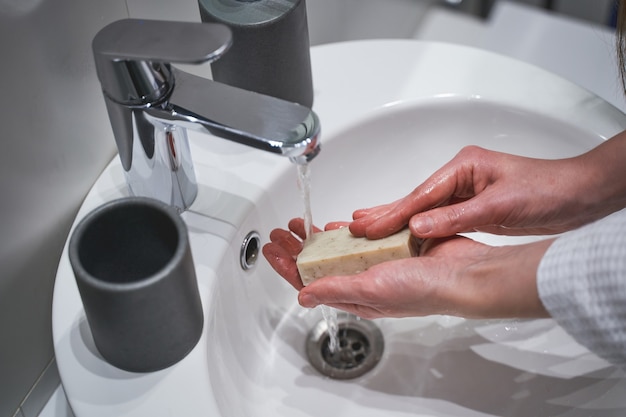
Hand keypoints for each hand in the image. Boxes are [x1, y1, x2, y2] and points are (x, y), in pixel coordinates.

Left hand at [262, 218, 551, 318]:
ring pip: (338, 250)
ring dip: (316, 238)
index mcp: (356, 296)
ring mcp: (378, 262)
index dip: (287, 267)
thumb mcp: (371, 291)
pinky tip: (333, 224)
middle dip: (296, 249)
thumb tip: (301, 294)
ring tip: (298, 225)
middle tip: (279, 233)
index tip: (271, 250)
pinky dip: (345, 231)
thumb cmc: (424, 290)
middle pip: (319, 264)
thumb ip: (335, 289)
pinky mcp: (392, 246)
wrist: (463, 273)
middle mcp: (364, 281)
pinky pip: (362, 237)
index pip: (310, 282)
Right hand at [349, 142, 625, 239]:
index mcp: (463, 166)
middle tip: (353, 225)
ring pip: (424, 208)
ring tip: (368, 227)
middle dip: (385, 212)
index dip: (392, 213)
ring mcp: (466, 190)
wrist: (580, 195)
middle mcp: (461, 176)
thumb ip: (455, 217)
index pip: (420, 195)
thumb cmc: (548, 191)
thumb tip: (418, 227)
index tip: (367, 227)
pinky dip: (419, 227)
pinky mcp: (474, 205)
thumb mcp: (498, 206)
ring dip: (397, 220)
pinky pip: (439, 217)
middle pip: (415, 198)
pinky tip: (405, 234)